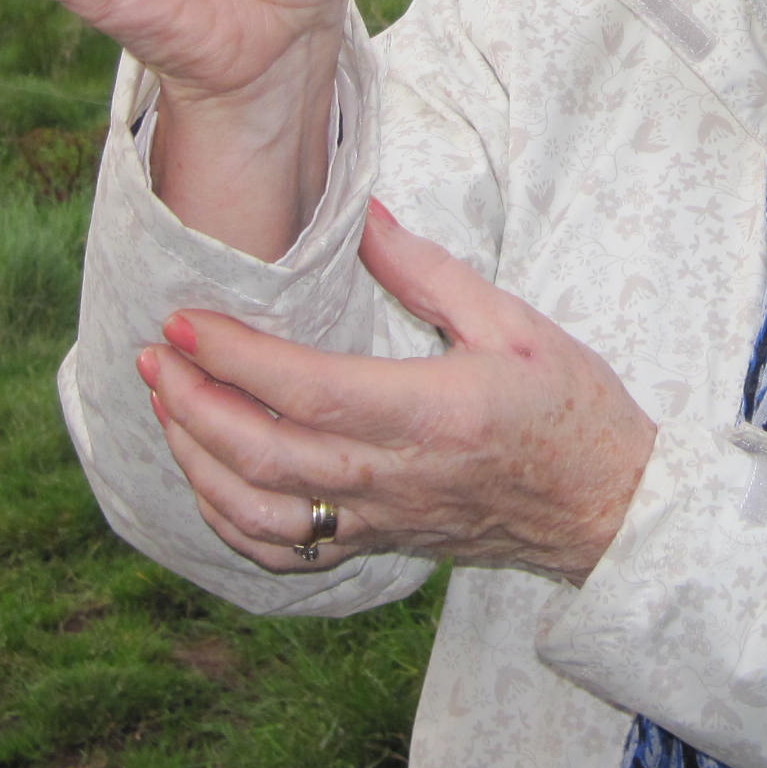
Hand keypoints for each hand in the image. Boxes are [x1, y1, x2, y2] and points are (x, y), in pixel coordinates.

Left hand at [137, 200, 657, 584]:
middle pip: (265, 456)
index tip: (187, 320)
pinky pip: (283, 553)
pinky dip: (228, 520)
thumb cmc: (571, 409)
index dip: (237, 359)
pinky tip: (206, 476)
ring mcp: (381, 521)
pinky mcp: (377, 545)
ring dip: (198, 461)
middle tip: (157, 355)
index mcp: (433, 415)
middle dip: (194, 404)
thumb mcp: (515, 323)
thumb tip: (361, 214)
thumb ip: (427, 271)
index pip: (309, 392)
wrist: (609, 507)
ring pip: (260, 513)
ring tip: (168, 406)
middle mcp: (396, 478)